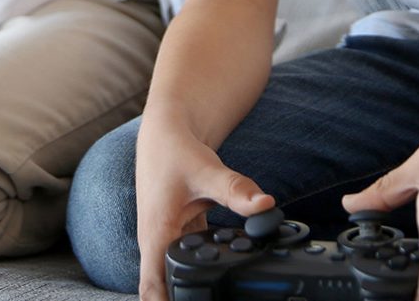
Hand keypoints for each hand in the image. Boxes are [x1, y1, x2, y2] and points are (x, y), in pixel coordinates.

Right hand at [134, 117, 273, 300]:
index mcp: (157, 234)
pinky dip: (197, 276)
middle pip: (161, 290)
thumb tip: (265, 205)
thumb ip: (236, 191)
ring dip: (187, 292)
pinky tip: (218, 282)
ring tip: (214, 298)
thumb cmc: (177, 151)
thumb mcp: (207, 171)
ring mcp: (164, 241)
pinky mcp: (174, 236)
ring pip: (170, 279)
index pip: (153, 287)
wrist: (165, 134)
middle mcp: (156, 243)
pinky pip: (182, 264)